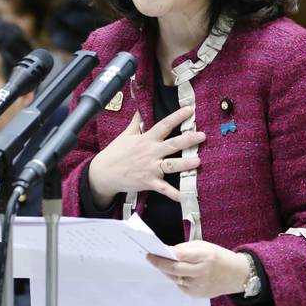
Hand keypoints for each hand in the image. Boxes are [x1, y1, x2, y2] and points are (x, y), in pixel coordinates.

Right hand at [89, 106, 205, 207]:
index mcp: (146, 139)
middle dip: (188, 140)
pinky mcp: (149, 182)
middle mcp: (150, 153)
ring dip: (185, 164)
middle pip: (172, 144)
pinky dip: (174, 194)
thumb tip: (140, 109)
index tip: (189, 110)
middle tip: (202, 136)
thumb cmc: (115, 153)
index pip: (164, 125)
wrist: (103, 173)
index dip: (177, 117)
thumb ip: (135, 122)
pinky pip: (164, 189)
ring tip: (198, 161)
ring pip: (171, 165)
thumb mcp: (125, 135)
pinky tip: (185, 196)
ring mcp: (150, 168)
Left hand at [147, 241, 248, 298]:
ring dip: (166, 271)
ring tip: (161, 263)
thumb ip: (186, 249)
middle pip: (174, 269)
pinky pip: (181, 286)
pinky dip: (177, 278)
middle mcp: (202, 272)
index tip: (152, 251)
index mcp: (205, 256)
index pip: (179, 255)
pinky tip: (178, 273)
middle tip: (150, 258)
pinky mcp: (198, 295)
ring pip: (175, 278)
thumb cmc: (219, 257)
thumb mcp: (205, 246)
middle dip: (159, 263)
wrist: (238, 275)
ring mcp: (200, 285)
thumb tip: (167, 252)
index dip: (164, 254)